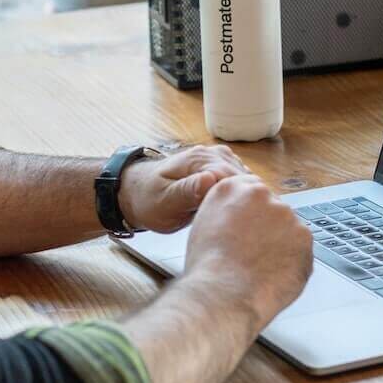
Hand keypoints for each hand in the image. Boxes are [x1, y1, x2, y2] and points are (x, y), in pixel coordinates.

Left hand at [120, 145, 249, 233]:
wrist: (137, 193)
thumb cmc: (148, 199)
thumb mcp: (164, 201)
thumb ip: (187, 191)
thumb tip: (211, 180)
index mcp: (199, 160)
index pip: (234, 178)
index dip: (240, 201)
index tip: (241, 222)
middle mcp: (211, 155)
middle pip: (244, 179)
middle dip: (246, 201)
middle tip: (241, 227)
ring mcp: (217, 160)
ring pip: (245, 180)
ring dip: (245, 199)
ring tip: (239, 221)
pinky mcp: (219, 168)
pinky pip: (239, 182)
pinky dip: (241, 196)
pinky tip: (235, 212)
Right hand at [181, 175, 313, 329]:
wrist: (223, 293)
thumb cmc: (208, 268)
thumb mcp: (203, 225)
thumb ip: (225, 212)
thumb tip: (239, 218)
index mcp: (232, 188)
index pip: (251, 190)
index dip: (251, 213)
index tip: (252, 227)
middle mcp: (261, 195)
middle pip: (272, 208)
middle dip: (268, 228)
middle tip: (254, 253)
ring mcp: (286, 215)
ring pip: (288, 229)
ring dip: (281, 244)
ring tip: (260, 268)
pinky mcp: (304, 237)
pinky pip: (301, 249)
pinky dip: (292, 262)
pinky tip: (273, 274)